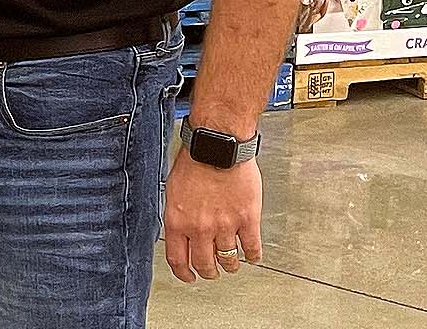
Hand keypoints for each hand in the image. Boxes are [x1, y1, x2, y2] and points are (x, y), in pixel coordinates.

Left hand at [163, 146, 262, 282]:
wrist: (217, 148)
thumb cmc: (194, 161)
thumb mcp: (173, 191)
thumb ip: (177, 214)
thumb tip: (179, 230)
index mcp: (177, 221)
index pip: (178, 259)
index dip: (184, 274)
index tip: (189, 277)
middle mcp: (200, 228)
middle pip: (204, 265)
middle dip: (209, 272)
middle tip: (212, 272)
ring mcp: (225, 226)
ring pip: (228, 260)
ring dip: (230, 266)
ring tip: (232, 264)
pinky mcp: (247, 220)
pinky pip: (252, 248)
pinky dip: (252, 256)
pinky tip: (252, 255)